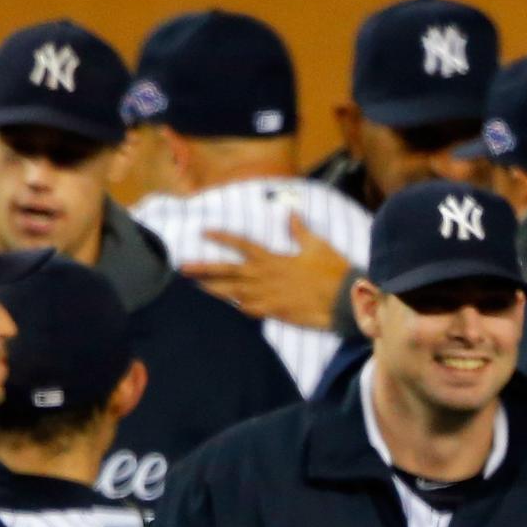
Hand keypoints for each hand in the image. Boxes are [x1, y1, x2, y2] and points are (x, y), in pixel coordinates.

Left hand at [183, 217, 352, 328]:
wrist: (344, 300)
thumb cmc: (333, 270)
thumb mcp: (317, 245)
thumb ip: (299, 230)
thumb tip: (290, 213)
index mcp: (273, 257)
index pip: (241, 244)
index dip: (222, 238)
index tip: (204, 233)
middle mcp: (265, 276)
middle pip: (228, 271)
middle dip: (203, 269)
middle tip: (182, 268)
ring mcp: (267, 296)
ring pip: (233, 292)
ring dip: (214, 289)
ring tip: (196, 287)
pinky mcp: (275, 313)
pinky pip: (250, 310)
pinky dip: (238, 307)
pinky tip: (228, 306)